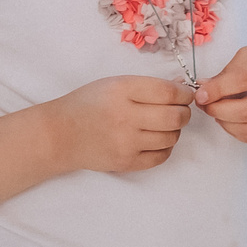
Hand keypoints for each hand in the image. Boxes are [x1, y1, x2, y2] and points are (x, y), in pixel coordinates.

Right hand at [50, 75, 195, 173]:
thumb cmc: (87, 103)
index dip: (184, 93)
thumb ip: (147, 85)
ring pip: (171, 137)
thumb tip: (181, 87)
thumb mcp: (114, 84)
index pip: (167, 92)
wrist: (61, 134)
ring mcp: (126, 142)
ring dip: (175, 130)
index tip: (185, 94)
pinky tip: (156, 139)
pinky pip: (161, 156)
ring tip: (164, 124)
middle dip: (184, 112)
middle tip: (179, 109)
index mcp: (122, 90)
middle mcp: (125, 116)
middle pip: (174, 117)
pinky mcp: (126, 162)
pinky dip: (166, 147)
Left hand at [195, 41, 246, 145]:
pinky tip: (233, 121)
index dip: (218, 89)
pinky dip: (239, 133)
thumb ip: (230, 70)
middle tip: (204, 105)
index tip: (200, 93)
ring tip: (218, 112)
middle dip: (218, 110)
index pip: (244, 80)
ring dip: (226, 124)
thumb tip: (204, 87)